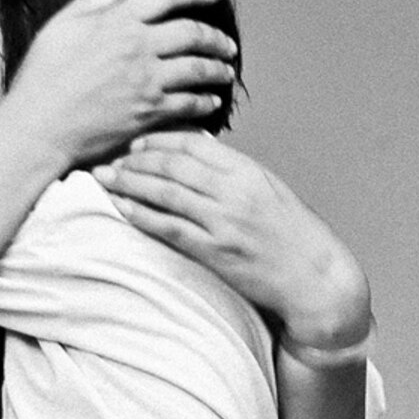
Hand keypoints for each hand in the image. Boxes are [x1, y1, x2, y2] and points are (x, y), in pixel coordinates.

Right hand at [0, 0, 240, 170]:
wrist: (39, 125)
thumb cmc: (42, 75)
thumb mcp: (62, 24)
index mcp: (118, 20)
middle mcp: (138, 46)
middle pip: (193, 33)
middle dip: (216, 37)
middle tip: (227, 44)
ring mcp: (147, 80)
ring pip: (198, 69)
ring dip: (217, 69)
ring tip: (226, 71)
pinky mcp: (149, 112)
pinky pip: (189, 104)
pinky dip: (204, 102)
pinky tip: (210, 102)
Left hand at [95, 131, 371, 352]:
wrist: (314, 277)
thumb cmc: (292, 233)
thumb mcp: (268, 188)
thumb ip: (232, 169)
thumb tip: (196, 149)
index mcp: (247, 170)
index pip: (192, 145)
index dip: (159, 141)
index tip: (137, 142)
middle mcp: (233, 192)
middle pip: (172, 165)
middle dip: (135, 159)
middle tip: (110, 158)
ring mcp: (222, 222)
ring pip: (165, 193)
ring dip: (129, 183)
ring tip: (104, 178)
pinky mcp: (214, 252)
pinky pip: (168, 228)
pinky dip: (141, 215)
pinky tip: (121, 207)